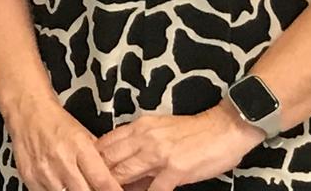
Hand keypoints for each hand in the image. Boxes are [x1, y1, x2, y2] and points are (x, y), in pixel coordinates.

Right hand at [3, 99, 122, 190]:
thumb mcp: (85, 136)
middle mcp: (61, 159)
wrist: (27, 110)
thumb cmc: (57, 122)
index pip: (102, 180)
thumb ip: (99, 160)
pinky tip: (63, 186)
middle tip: (98, 190)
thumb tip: (117, 180)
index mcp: (79, 146)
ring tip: (79, 186)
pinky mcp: (29, 177)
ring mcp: (44, 170)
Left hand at [97, 105, 262, 190]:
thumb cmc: (193, 131)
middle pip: (109, 159)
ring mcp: (158, 155)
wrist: (223, 128)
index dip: (92, 159)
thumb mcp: (159, 129)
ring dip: (116, 187)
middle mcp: (144, 138)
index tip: (87, 172)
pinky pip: (153, 189)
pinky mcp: (175, 170)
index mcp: (138, 127)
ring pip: (125, 174)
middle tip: (93, 186)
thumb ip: (140, 144)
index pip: (105, 143)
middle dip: (99, 175)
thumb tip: (124, 165)